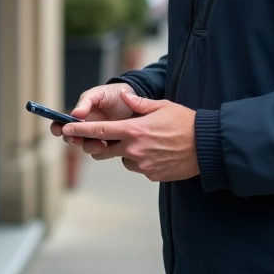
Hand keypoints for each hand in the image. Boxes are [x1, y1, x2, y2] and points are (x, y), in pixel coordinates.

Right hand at [50, 83, 135, 155]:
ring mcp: (97, 137)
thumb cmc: (114, 94)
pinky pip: (102, 153)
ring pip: (86, 147)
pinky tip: (110, 145)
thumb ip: (86, 101)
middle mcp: (86, 128)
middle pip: (71, 139)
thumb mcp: (99, 93)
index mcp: (79, 115)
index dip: (57, 128)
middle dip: (73, 140)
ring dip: (90, 147)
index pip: (62, 123)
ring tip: (101, 143)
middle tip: (78, 138)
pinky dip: (103, 151)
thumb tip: (75, 113)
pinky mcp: (110, 144)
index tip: (59, 129)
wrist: (135, 100)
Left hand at [61, 89, 199, 182]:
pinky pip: (138, 167)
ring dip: (127, 152)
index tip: (66, 129)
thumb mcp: (162, 106)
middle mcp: (134, 150)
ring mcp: (142, 165)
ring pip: (123, 159)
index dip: (81, 130)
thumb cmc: (185, 123)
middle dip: (104, 142)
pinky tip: (157, 152)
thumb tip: (126, 98)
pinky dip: (142, 160)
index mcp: (134, 130)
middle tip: (113, 135)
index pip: (100, 131)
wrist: (206, 147)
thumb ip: (139, 104)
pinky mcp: (151, 175)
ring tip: (148, 142)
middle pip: (106, 148)